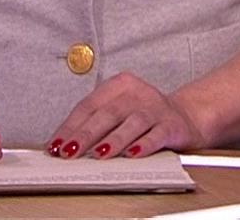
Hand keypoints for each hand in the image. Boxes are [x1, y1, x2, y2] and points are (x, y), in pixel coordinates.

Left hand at [46, 72, 203, 159]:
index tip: (55, 145)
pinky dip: (144, 145)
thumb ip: (95, 124)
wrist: (184, 116)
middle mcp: (137, 93)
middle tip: (70, 152)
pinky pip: (156, 135)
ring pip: (132, 123)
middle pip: (108, 113)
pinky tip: (133, 155)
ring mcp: (155, 108)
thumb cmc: (142, 115)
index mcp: (119, 85)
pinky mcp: (171, 125)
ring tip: (99, 154)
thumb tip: (64, 146)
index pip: (89, 105)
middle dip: (86, 134)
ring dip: (114, 140)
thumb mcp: (117, 112)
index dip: (70, 126)